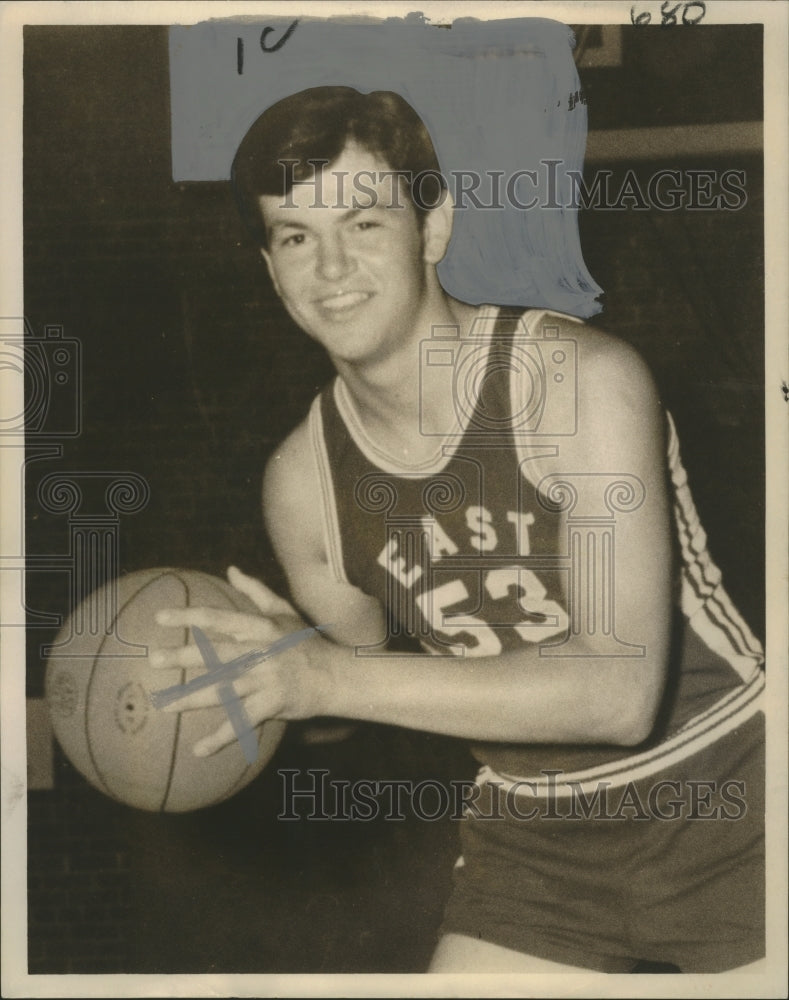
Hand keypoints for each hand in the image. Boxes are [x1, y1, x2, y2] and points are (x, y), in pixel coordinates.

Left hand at [149, 566, 332, 755]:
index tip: (160, 618)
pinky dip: (220, 738)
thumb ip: (255, 591)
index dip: (189, 617)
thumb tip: (231, 570)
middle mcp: (260, 652)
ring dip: (192, 698)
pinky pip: (242, 723)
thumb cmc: (305, 642)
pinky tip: (198, 750)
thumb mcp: (284, 611)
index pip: (219, 618)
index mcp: (260, 628)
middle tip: (153, 660)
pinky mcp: (271, 704)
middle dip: (183, 656)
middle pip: (216, 654)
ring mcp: (266, 679)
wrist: (335, 675)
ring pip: (223, 689)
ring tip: (165, 705)